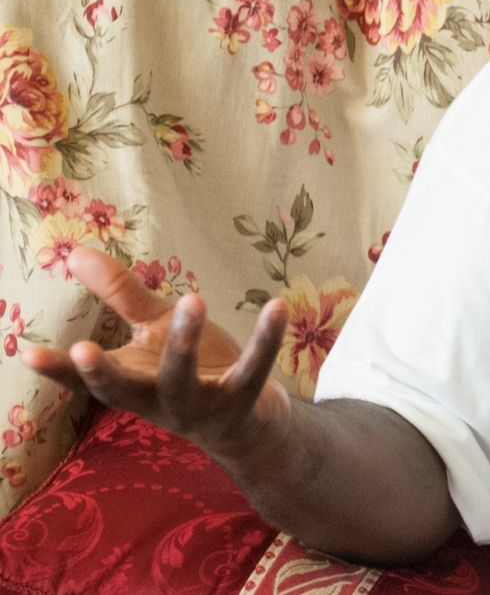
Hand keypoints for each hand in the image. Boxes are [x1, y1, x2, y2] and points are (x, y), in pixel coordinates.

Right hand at [22, 246, 291, 460]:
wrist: (248, 420)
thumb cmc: (191, 370)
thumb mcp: (153, 331)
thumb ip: (120, 297)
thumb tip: (75, 253)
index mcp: (131, 385)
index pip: (86, 382)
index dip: (57, 371)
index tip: (29, 354)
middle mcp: (157, 402)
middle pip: (126, 391)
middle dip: (104, 373)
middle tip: (82, 349)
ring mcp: (199, 406)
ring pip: (184, 380)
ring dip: (184, 343)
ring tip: (192, 299)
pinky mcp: (241, 401)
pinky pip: (254, 369)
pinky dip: (267, 339)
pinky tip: (276, 305)